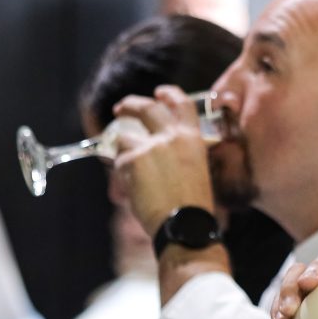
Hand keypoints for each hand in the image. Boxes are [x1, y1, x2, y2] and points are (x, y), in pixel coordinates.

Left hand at [113, 85, 215, 236]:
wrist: (185, 225)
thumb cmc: (194, 206)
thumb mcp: (197, 170)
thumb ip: (181, 153)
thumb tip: (160, 149)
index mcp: (192, 138)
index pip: (182, 103)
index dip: (169, 94)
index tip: (159, 93)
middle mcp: (171, 136)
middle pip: (146, 108)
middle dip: (130, 105)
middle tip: (121, 109)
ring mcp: (150, 147)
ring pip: (124, 138)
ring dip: (122, 149)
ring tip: (127, 166)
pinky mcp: (132, 161)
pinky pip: (119, 162)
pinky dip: (123, 173)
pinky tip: (133, 189)